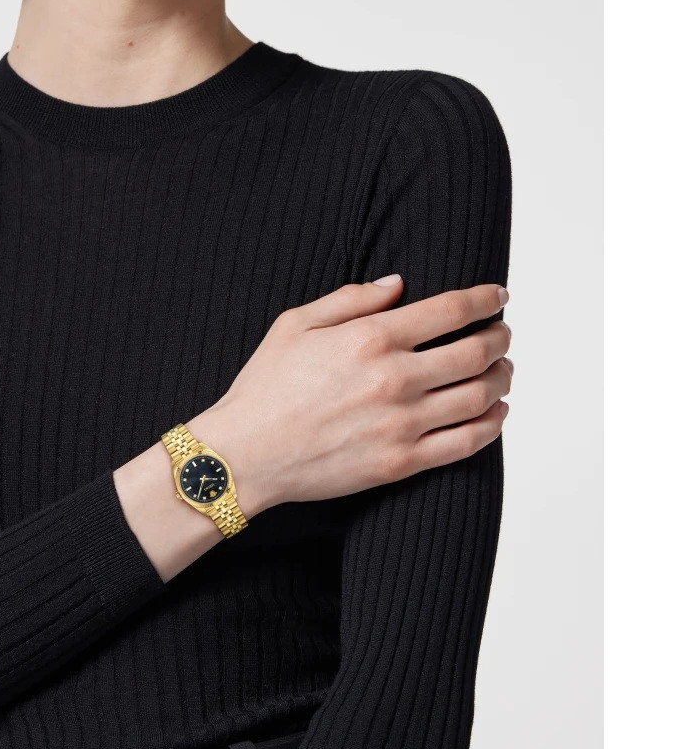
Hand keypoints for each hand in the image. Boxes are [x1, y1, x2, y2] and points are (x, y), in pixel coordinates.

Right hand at [189, 276, 511, 510]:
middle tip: (502, 333)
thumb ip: (351, 298)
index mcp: (370, 338)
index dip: (485, 299)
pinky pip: (466, 443)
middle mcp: (394, 379)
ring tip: (503, 370)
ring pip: (480, 397)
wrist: (246, 454)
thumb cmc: (265, 387)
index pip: (451, 310)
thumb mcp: (295, 324)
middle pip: (477, 352)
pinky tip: (496, 412)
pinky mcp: (400, 463)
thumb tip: (398, 284)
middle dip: (500, 337)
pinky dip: (492, 425)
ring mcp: (401, 425)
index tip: (498, 295)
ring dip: (502, 378)